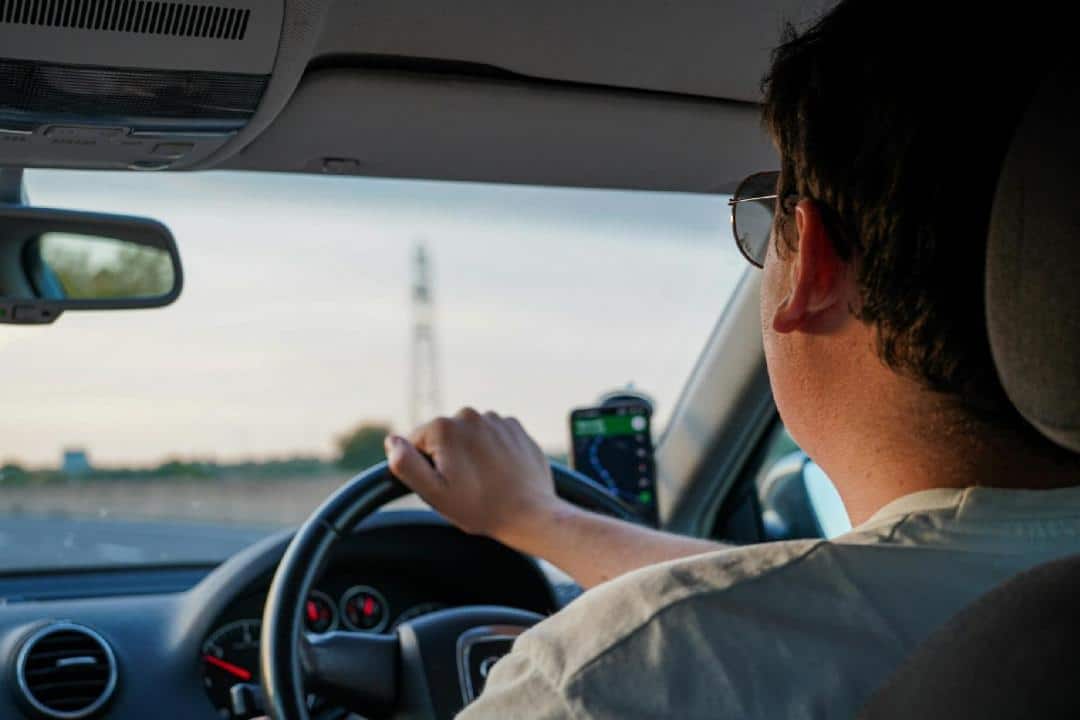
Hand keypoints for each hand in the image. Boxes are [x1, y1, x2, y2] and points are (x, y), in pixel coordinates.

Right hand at [384, 408, 570, 547]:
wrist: (530, 512)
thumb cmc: (480, 507)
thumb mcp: (433, 493)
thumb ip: (406, 464)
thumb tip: (392, 441)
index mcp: (444, 427)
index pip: (416, 443)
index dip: (425, 467)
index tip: (445, 484)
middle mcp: (469, 414)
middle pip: (443, 436)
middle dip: (448, 458)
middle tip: (465, 486)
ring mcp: (495, 419)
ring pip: (469, 436)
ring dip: (470, 453)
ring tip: (484, 480)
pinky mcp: (515, 427)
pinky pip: (492, 435)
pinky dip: (492, 450)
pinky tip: (499, 472)